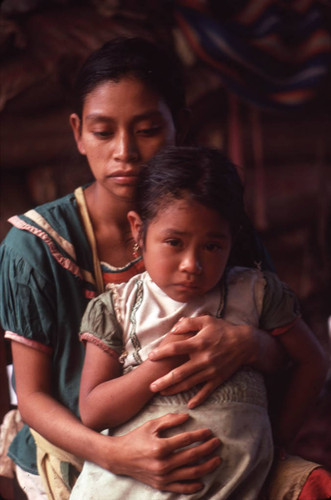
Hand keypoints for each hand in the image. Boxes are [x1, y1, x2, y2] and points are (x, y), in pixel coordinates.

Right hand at [104, 412, 220, 493]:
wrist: (119, 457)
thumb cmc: (136, 438)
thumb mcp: (151, 425)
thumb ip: (170, 420)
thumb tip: (187, 416)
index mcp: (160, 447)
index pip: (186, 440)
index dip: (200, 435)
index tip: (209, 432)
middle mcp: (163, 464)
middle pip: (192, 457)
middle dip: (208, 449)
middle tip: (217, 443)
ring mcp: (162, 477)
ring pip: (191, 473)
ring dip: (207, 466)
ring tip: (216, 460)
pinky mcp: (161, 485)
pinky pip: (181, 489)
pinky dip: (193, 486)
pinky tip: (202, 481)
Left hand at [149, 316, 254, 407]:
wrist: (245, 343)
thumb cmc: (223, 329)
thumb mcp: (206, 320)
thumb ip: (189, 323)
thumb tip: (173, 328)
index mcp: (199, 343)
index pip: (175, 349)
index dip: (161, 353)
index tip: (150, 357)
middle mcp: (203, 359)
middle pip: (179, 372)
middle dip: (164, 381)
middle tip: (151, 386)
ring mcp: (210, 371)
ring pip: (189, 383)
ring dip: (174, 390)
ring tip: (162, 393)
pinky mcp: (218, 378)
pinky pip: (206, 391)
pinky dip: (198, 399)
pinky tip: (189, 404)